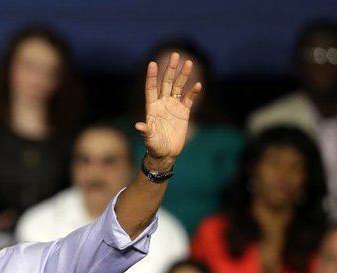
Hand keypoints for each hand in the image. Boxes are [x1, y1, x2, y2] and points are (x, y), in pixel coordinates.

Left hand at [135, 52, 201, 166]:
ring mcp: (173, 106)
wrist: (166, 153)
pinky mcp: (184, 112)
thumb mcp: (149, 139)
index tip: (152, 63)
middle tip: (175, 55)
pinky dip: (193, 92)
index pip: (151, 88)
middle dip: (170, 69)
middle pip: (166, 83)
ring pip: (178, 87)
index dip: (152, 76)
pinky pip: (189, 98)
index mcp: (152, 107)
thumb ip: (145, 132)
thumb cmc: (154, 146)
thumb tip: (138, 126)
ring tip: (188, 62)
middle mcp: (162, 103)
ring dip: (183, 75)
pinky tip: (198, 85)